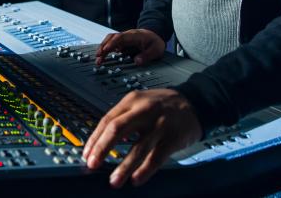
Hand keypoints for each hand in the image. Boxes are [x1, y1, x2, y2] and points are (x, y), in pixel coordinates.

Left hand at [83, 89, 201, 187]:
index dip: (95, 139)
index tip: (86, 155)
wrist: (194, 102)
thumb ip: (122, 118)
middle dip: (102, 149)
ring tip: (114, 180)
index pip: (107, 120)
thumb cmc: (162, 105)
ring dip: (123, 166)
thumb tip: (102, 142)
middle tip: (92, 164)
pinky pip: (157, 156)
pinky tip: (136, 179)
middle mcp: (144, 110)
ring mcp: (159, 124)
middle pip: (117, 129)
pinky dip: (145, 170)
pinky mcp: (173, 137)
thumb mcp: (140, 103)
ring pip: (138, 147)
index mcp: (132, 101)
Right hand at [96, 29, 165, 65]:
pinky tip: (103, 57)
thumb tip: (136, 61)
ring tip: (98, 59)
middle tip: (98, 57)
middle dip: (103, 46)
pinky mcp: (122, 42)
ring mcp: (123, 38)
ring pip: (110, 40)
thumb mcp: (156, 50)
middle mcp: (126, 35)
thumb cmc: (155, 42)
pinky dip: (106, 49)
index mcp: (134, 35)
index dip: (112, 43)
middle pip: (112, 37)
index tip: (106, 50)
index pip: (120, 37)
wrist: (155, 35)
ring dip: (103, 48)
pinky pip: (112, 44)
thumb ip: (147, 55)